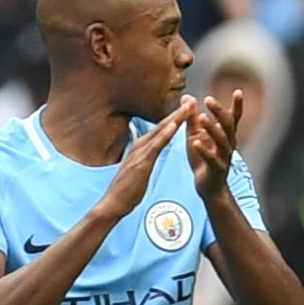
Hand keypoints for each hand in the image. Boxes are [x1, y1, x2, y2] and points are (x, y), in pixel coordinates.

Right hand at [98, 98, 195, 222]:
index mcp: (139, 148)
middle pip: (161, 126)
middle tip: (190, 100)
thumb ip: (143, 159)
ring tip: (187, 107)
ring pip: (160, 132)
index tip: (185, 108)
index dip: (173, 118)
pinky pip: (155, 146)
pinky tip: (173, 125)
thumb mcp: (137, 170)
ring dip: (174, 119)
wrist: (113, 203)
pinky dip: (165, 134)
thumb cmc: (126, 191)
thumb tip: (148, 154)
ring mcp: (139, 154)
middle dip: (177, 113)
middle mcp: (139, 147)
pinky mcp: (141, 163)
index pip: (160, 130)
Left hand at [187, 90, 242, 198]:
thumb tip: (187, 97)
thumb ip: (191, 118)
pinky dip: (204, 150)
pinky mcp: (216, 169)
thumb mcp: (195, 136)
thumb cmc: (203, 159)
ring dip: (212, 128)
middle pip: (228, 125)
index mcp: (225, 136)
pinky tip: (195, 142)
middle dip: (219, 112)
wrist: (209, 187)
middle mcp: (228, 145)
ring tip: (201, 118)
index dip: (237, 105)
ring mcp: (224, 157)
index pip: (233, 118)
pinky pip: (211, 158)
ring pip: (222, 141)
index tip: (238, 90)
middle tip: (208, 99)